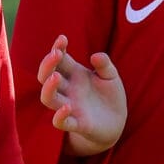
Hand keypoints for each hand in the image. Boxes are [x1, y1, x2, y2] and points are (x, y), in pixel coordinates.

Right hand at [37, 33, 126, 156]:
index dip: (57, 48)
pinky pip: (60, 122)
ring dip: (48, 88)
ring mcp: (69, 107)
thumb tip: (96, 56)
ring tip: (55, 77)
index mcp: (74, 74)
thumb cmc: (109, 95)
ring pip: (48, 98)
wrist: (116, 121)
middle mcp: (67, 90)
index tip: (63, 39)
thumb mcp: (111, 76)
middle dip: (47, 64)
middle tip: (56, 54)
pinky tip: (67, 107)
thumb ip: (105, 65)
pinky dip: (60, 116)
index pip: (59, 60)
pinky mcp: (76, 124)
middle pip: (46, 76)